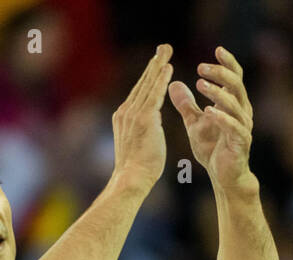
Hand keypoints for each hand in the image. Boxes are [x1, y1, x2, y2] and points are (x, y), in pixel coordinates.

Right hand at [112, 44, 172, 193]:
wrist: (131, 179)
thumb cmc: (138, 169)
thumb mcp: (139, 143)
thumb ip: (144, 128)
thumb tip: (152, 122)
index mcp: (123, 117)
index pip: (139, 92)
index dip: (149, 76)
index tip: (157, 62)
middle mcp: (125, 112)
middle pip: (142, 82)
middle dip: (154, 64)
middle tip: (164, 47)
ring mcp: (133, 114)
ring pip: (148, 84)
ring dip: (158, 66)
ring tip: (167, 50)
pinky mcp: (144, 119)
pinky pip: (154, 95)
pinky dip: (161, 80)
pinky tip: (169, 68)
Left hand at [168, 46, 255, 194]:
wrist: (224, 176)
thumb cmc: (212, 148)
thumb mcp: (195, 123)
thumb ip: (186, 104)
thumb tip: (172, 83)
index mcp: (234, 104)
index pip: (235, 77)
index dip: (228, 63)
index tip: (216, 49)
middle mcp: (242, 112)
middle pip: (236, 85)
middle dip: (220, 74)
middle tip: (201, 67)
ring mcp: (243, 127)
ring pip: (235, 104)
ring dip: (217, 93)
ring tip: (201, 85)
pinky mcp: (240, 143)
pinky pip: (234, 127)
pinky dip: (222, 118)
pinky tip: (209, 111)